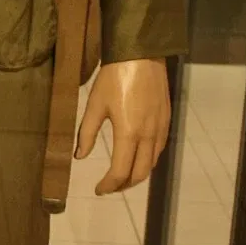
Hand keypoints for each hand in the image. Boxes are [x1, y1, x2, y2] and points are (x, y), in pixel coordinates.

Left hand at [75, 58, 170, 194]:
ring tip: (121, 175)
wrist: (141, 54)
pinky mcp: (166, 121)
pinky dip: (147, 161)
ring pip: (151, 164)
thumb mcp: (95, 105)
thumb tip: (79, 157)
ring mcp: (160, 129)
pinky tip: (136, 157)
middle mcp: (148, 135)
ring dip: (137, 175)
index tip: (98, 189)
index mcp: (128, 133)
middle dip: (123, 185)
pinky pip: (159, 150)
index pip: (120, 171)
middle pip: (140, 174)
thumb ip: (86, 133)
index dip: (108, 185)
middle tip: (109, 186)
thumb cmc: (114, 78)